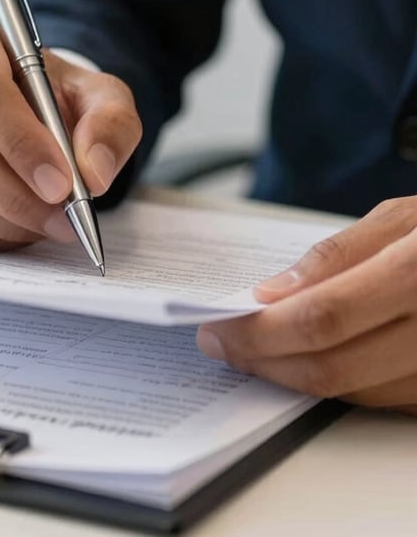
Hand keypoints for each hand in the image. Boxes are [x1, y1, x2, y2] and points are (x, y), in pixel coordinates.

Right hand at [0, 15, 141, 250]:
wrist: (23, 111)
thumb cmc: (54, 99)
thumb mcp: (100, 97)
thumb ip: (110, 125)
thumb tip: (94, 172)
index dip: (20, 144)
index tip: (61, 184)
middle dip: (13, 195)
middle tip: (62, 218)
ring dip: (0, 222)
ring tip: (44, 223)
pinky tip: (11, 228)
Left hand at [196, 197, 416, 414]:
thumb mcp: (401, 217)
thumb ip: (337, 255)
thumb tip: (275, 292)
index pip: (324, 318)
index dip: (262, 329)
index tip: (219, 326)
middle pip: (332, 366)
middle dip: (263, 360)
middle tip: (223, 343)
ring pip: (353, 392)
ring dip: (291, 376)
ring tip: (255, 350)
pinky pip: (381, 399)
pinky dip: (334, 382)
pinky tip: (303, 359)